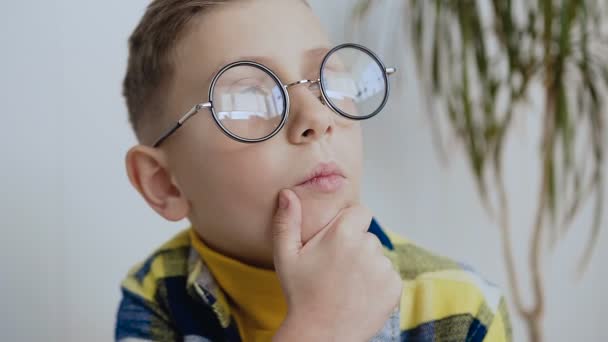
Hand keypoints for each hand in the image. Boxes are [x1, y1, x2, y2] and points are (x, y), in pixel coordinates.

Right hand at [272, 189, 401, 340]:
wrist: (321, 335)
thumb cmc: (301, 294)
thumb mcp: (286, 256)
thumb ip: (286, 222)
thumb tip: (287, 193)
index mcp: (343, 233)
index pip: (361, 212)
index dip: (349, 224)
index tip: (337, 240)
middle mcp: (368, 246)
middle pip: (368, 236)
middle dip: (356, 246)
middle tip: (336, 268)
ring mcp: (384, 268)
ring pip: (378, 256)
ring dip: (367, 265)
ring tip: (346, 285)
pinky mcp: (394, 287)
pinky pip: (389, 275)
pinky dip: (378, 283)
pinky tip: (359, 295)